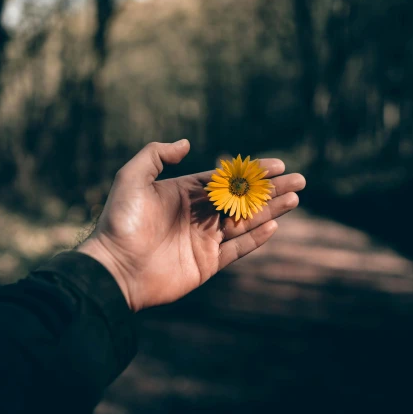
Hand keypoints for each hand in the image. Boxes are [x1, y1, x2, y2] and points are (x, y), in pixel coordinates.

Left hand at [77, 140, 305, 311]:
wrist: (114, 269)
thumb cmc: (120, 221)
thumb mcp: (132, 178)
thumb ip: (156, 155)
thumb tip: (186, 144)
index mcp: (183, 193)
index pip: (224, 178)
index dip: (252, 171)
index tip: (277, 164)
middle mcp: (197, 215)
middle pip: (241, 198)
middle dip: (270, 189)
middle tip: (298, 180)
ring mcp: (203, 240)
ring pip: (245, 222)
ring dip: (270, 210)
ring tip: (295, 199)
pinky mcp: (206, 264)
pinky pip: (237, 249)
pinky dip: (256, 238)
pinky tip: (274, 226)